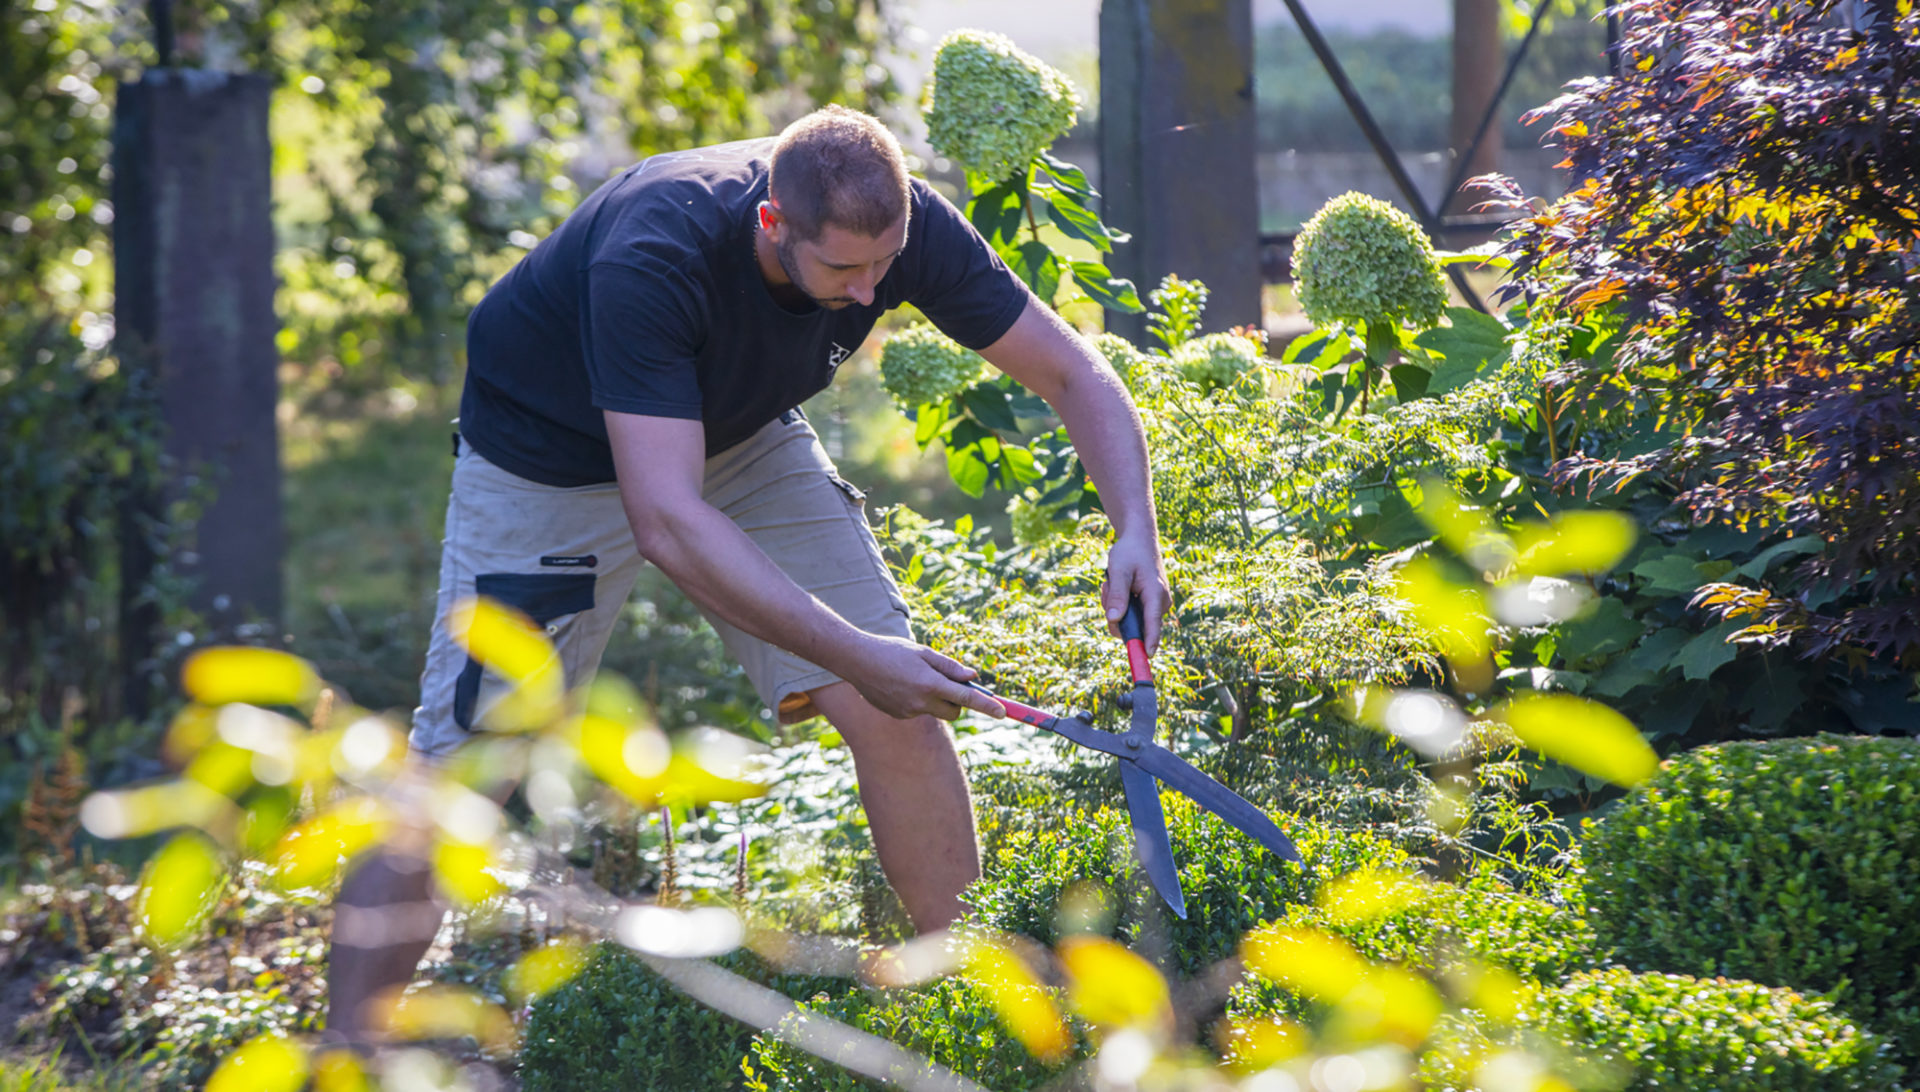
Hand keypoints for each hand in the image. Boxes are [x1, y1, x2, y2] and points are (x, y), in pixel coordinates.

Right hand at [835, 633, 1004, 722]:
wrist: (856, 660)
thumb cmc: (892, 651)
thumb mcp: (923, 653)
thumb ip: (949, 666)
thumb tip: (973, 678)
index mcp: (930, 683)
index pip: (966, 698)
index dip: (986, 706)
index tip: (1003, 713)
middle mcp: (920, 702)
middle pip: (954, 711)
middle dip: (958, 701)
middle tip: (949, 682)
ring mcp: (908, 711)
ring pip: (935, 710)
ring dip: (935, 698)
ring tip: (914, 676)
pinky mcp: (898, 715)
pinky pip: (918, 710)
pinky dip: (918, 700)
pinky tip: (900, 685)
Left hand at [1102, 531, 1170, 653]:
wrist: (1139, 539)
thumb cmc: (1129, 553)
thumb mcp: (1118, 571)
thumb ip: (1117, 595)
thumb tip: (1114, 620)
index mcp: (1155, 594)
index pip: (1152, 624)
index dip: (1148, 642)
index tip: (1146, 657)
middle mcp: (1159, 603)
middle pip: (1134, 625)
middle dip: (1116, 613)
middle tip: (1108, 589)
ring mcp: (1155, 605)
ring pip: (1129, 620)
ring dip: (1115, 606)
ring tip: (1112, 583)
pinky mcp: (1149, 604)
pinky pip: (1130, 614)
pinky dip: (1119, 604)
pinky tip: (1117, 586)